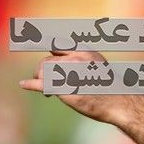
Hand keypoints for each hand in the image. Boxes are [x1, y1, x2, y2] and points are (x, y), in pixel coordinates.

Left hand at [19, 49, 143, 125]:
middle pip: (48, 61)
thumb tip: (63, 58)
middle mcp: (75, 58)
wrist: (119, 102)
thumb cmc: (109, 87)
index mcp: (84, 51)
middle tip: (45, 83)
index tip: (31, 41)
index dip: (45, 47)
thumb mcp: (97, 65)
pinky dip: (31, 84)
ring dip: (40, 80)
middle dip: (42, 71)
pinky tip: (24, 84)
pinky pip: (42, 83)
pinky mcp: (64, 87)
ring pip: (43, 70)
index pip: (57, 44)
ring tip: (48, 92)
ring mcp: (69, 72)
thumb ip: (81, 59)